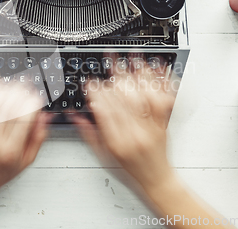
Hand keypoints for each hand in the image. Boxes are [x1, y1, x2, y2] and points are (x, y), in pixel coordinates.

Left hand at [0, 83, 49, 205]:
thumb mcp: (26, 161)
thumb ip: (38, 138)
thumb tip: (44, 117)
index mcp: (10, 150)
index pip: (23, 118)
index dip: (32, 103)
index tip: (36, 99)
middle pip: (7, 107)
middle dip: (19, 93)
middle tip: (25, 89)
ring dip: (2, 90)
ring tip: (10, 87)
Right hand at [74, 57, 176, 189]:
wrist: (156, 179)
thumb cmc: (130, 168)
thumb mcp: (103, 154)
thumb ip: (88, 133)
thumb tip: (74, 116)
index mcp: (117, 142)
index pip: (105, 113)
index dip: (97, 94)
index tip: (91, 82)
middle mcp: (135, 133)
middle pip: (125, 101)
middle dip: (116, 78)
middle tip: (110, 62)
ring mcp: (151, 128)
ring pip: (144, 98)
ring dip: (137, 75)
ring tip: (131, 59)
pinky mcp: (164, 123)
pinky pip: (163, 101)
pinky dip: (159, 83)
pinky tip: (155, 70)